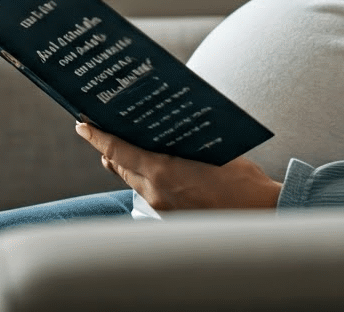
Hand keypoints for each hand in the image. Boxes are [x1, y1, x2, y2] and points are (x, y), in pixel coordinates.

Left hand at [75, 123, 280, 211]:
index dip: (97, 136)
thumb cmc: (242, 179)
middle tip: (104, 128)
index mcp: (163, 172)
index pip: (118, 150)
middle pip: (120, 166)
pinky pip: (148, 193)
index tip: (81, 124)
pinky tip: (155, 167)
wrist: (262, 215)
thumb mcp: (210, 150)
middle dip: (110, 147)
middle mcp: (155, 192)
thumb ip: (179, 144)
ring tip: (127, 144)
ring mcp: (161, 208)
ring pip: (133, 181)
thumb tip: (159, 131)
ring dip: (128, 163)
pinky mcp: (170, 218)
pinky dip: (145, 178)